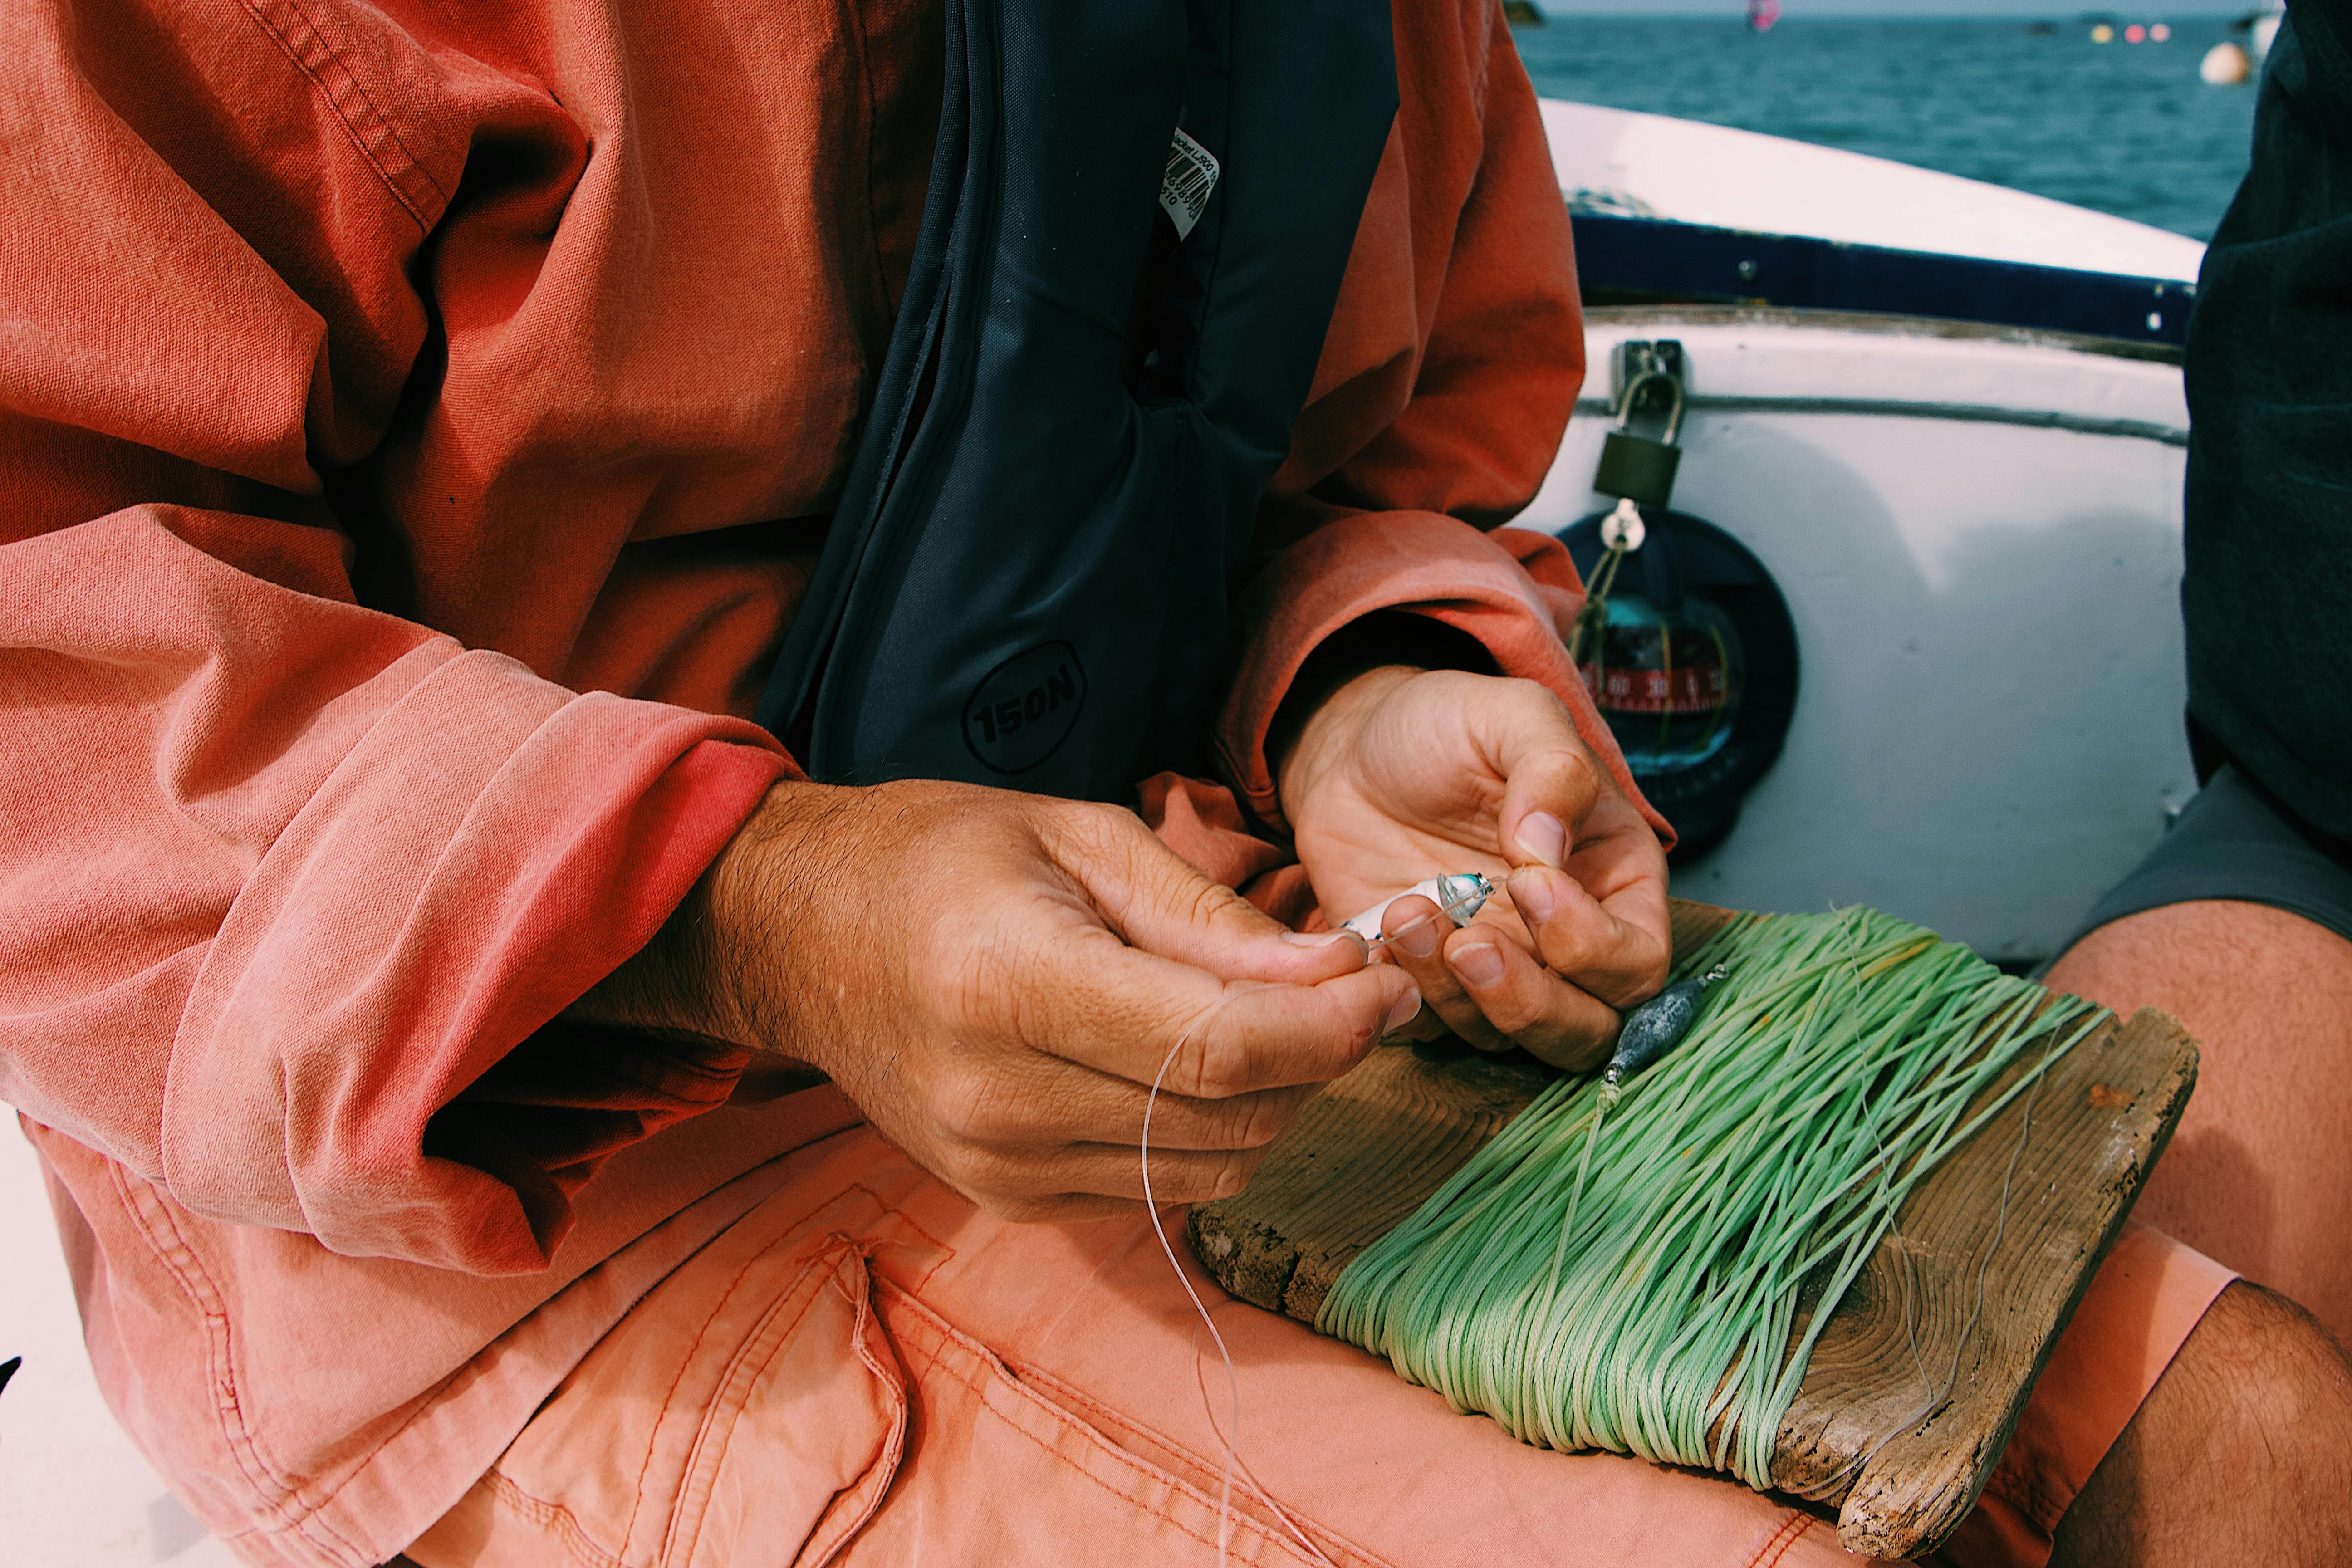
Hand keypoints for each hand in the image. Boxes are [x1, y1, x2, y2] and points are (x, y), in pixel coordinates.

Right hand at [577, 778, 1419, 1221]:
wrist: (799, 936)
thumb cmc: (938, 858)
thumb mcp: (1078, 836)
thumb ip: (1208, 916)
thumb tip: (1336, 970)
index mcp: (1013, 982)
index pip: (1219, 1045)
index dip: (1331, 1027)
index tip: (1389, 984)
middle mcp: (1001, 1096)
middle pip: (1228, 1115)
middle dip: (1321, 1057)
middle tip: (1357, 987)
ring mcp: (997, 1163)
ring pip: (1209, 1167)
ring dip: (1274, 1101)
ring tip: (1283, 1019)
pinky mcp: (1005, 1197)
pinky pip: (1156, 1186)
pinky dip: (1206, 1131)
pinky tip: (1196, 1061)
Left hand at [1276, 666, 1670, 1069]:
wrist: (1356, 750)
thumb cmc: (1447, 729)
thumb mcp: (1509, 716)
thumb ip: (1551, 769)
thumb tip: (1549, 847)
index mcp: (1613, 883)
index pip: (1637, 961)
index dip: (1592, 944)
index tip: (1530, 882)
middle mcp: (1563, 944)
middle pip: (1585, 1030)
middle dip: (1531, 1004)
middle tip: (1472, 943)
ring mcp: (1496, 970)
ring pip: (1504, 1039)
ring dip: (1455, 994)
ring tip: (1407, 912)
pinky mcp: (1429, 984)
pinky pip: (1431, 1028)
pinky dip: (1407, 995)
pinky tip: (1381, 931)